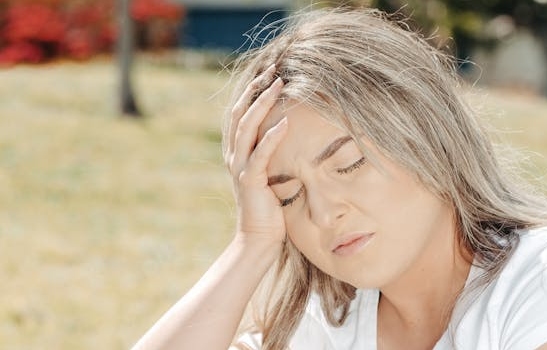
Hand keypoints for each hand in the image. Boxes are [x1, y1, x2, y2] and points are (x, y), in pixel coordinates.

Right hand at [224, 64, 287, 247]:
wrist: (259, 238)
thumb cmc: (270, 207)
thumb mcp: (271, 173)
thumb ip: (273, 153)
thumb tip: (292, 132)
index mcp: (238, 152)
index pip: (241, 113)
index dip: (253, 91)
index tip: (270, 73)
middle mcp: (234, 155)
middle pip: (240, 113)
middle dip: (256, 89)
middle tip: (274, 70)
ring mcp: (240, 167)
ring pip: (246, 127)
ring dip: (263, 104)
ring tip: (278, 85)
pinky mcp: (249, 180)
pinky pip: (260, 154)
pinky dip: (272, 136)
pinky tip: (285, 123)